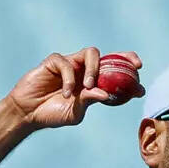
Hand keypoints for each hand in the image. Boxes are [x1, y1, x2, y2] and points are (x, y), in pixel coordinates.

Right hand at [6, 47, 145, 129]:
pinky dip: (69, 78)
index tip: (140, 75)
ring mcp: (70, 64)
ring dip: (94, 68)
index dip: (128, 69)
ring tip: (89, 85)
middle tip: (134, 67)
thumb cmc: (53, 114)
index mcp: (93, 82)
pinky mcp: (54, 62)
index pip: (114, 70)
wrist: (28, 114)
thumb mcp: (75, 113)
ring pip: (90, 53)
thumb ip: (89, 102)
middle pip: (108, 56)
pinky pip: (66, 63)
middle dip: (123, 58)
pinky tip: (67, 93)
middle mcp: (84, 70)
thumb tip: (106, 93)